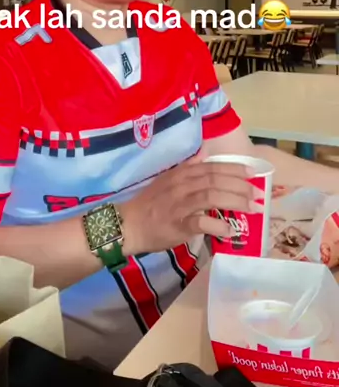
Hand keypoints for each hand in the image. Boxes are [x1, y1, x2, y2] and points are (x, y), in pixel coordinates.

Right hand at [120, 155, 253, 254]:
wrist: (128, 224)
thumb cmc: (150, 204)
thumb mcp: (168, 180)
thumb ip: (187, 169)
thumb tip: (204, 156)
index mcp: (181, 173)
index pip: (212, 167)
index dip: (234, 169)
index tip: (252, 173)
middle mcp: (181, 185)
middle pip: (215, 179)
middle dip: (240, 185)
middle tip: (258, 193)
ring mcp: (179, 204)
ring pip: (211, 196)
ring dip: (234, 201)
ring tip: (251, 207)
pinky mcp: (177, 224)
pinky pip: (200, 222)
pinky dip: (217, 224)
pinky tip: (229, 230)